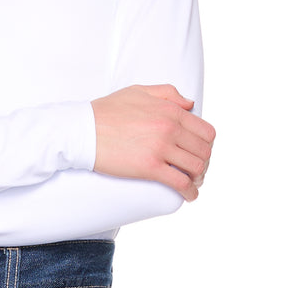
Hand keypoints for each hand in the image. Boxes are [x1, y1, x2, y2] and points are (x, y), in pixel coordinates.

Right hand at [90, 84, 214, 200]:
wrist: (82, 129)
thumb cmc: (106, 111)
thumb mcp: (138, 91)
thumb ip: (167, 93)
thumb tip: (190, 104)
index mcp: (170, 110)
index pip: (206, 131)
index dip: (206, 145)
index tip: (199, 152)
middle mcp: (169, 127)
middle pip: (204, 150)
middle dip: (204, 162)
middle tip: (196, 170)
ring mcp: (161, 147)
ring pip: (197, 167)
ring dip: (199, 178)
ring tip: (192, 182)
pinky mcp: (150, 167)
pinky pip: (181, 183)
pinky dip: (190, 192)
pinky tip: (189, 195)